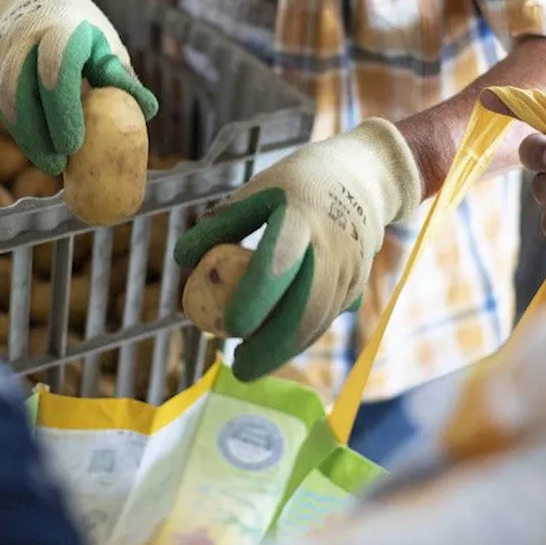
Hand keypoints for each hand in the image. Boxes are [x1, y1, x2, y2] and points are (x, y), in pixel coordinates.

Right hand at [0, 0, 157, 173]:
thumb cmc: (80, 26)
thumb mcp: (105, 42)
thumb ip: (121, 77)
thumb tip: (148, 112)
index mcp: (60, 28)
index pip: (56, 69)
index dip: (62, 110)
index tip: (74, 145)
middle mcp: (24, 38)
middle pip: (22, 91)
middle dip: (38, 134)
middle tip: (59, 166)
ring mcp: (1, 52)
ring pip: (6, 102)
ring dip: (26, 136)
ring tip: (50, 162)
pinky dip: (17, 128)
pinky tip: (36, 145)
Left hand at [174, 120, 422, 380]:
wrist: (363, 178)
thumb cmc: (296, 184)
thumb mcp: (257, 190)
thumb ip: (220, 225)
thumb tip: (183, 262)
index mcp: (302, 216)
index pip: (279, 262)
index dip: (255, 297)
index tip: (230, 326)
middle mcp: (332, 246)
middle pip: (305, 308)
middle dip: (272, 346)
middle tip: (239, 366)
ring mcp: (351, 268)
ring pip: (318, 322)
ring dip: (285, 348)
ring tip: (249, 360)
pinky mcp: (357, 284)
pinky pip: (326, 319)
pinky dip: (299, 338)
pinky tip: (274, 347)